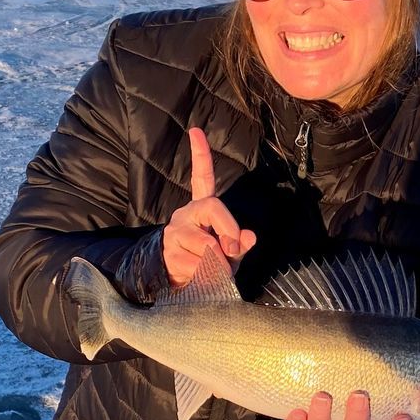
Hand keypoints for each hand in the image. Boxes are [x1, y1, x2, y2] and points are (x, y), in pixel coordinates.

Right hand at [164, 126, 256, 286]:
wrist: (183, 287)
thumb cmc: (211, 265)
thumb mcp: (232, 254)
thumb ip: (241, 243)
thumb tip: (250, 236)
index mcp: (202, 209)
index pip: (201, 178)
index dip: (200, 154)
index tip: (196, 131)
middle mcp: (185, 214)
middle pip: (213, 207)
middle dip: (229, 230)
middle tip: (233, 251)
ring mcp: (175, 232)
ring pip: (206, 243)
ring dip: (218, 262)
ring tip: (214, 271)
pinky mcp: (169, 252)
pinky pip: (197, 264)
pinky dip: (206, 275)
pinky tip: (199, 277)